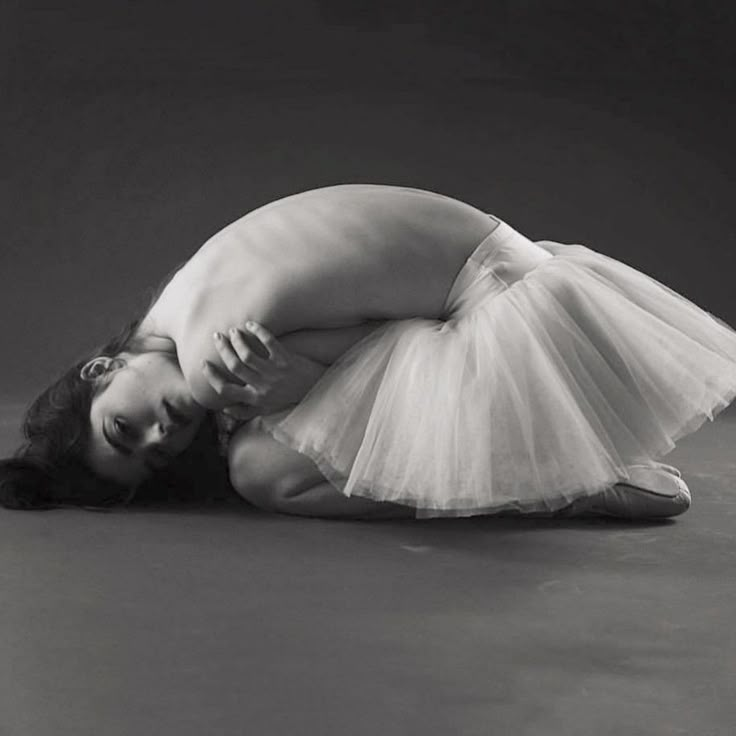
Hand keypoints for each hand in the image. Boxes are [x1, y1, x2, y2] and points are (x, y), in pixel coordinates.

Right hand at [202, 322, 325, 418]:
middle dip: (222, 349)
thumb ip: (245, 411)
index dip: (211, 376)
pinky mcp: (287, 360)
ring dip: (237, 339)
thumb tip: (224, 409)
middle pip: (234, 366)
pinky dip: (258, 331)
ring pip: (248, 353)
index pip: (226, 389)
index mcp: (255, 398)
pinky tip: (251, 324)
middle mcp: (263, 386)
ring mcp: (275, 373)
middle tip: (217, 337)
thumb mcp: (267, 409)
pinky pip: (269, 342)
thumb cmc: (291, 398)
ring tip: (233, 330)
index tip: (204, 363)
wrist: (319, 392)